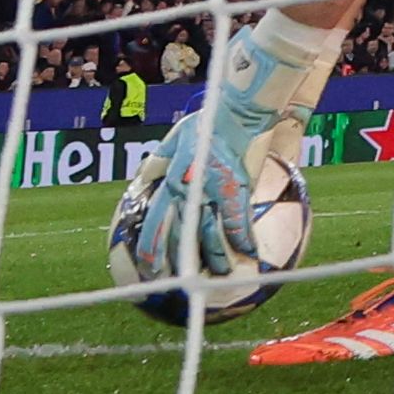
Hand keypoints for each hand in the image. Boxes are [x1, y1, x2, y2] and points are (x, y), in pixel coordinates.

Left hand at [132, 13, 336, 279]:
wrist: (235, 108)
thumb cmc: (207, 122)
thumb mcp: (173, 141)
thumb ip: (158, 164)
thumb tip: (142, 182)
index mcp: (169, 181)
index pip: (152, 223)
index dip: (147, 250)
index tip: (146, 270)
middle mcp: (186, 190)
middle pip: (175, 237)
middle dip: (172, 265)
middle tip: (173, 285)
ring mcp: (210, 191)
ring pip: (208, 236)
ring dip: (214, 259)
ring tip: (219, 275)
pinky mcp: (235, 188)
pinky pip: (238, 222)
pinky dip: (243, 240)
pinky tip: (250, 254)